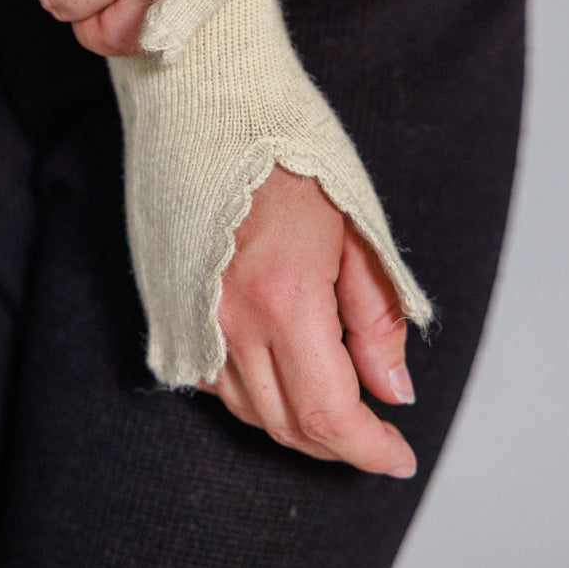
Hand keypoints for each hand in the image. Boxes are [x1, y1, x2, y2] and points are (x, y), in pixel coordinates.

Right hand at [198, 166, 417, 476]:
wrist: (213, 111)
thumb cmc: (291, 157)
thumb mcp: (357, 232)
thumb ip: (378, 320)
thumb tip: (393, 391)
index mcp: (285, 299)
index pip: (330, 414)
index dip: (369, 448)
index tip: (398, 455)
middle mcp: (231, 321)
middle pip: (288, 424)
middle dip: (340, 444)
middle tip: (376, 433)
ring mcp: (194, 318)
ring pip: (249, 411)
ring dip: (298, 423)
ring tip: (336, 402)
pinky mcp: (170, 310)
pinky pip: (213, 382)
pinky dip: (254, 395)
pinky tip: (281, 371)